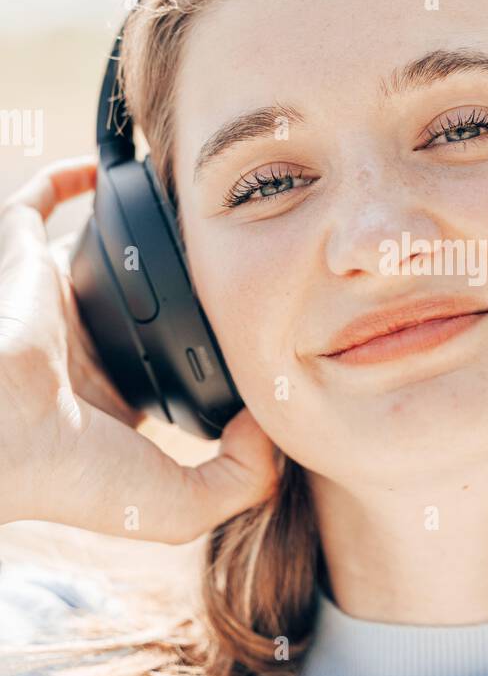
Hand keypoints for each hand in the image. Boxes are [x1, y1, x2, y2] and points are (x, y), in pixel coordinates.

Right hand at [0, 155, 279, 540]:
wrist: (0, 439)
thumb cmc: (76, 477)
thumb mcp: (179, 504)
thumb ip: (243, 478)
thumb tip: (273, 421)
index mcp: (119, 401)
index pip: (173, 365)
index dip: (216, 347)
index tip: (264, 325)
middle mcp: (87, 348)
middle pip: (147, 299)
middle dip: (187, 277)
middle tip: (240, 248)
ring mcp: (54, 303)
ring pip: (104, 252)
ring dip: (139, 227)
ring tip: (187, 203)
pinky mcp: (22, 261)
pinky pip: (38, 203)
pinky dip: (69, 179)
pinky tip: (112, 170)